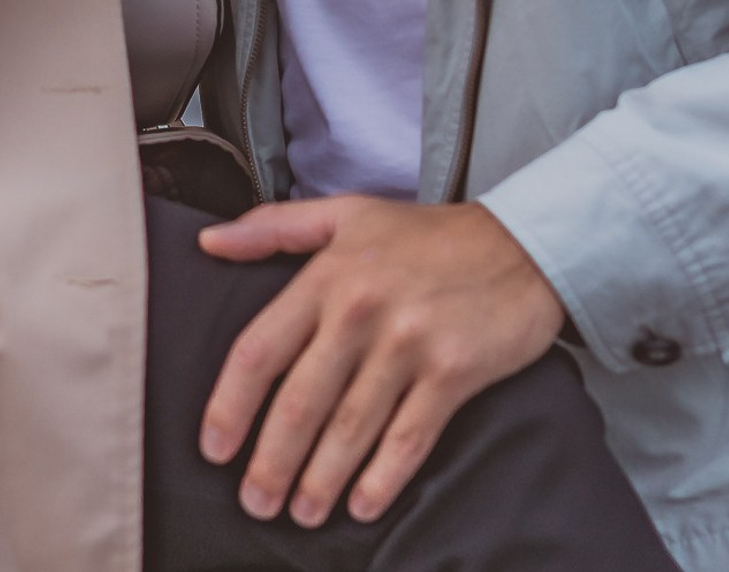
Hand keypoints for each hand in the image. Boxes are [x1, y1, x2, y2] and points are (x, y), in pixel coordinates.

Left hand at [196, 198, 565, 528]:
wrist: (519, 244)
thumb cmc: (425, 235)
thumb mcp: (346, 214)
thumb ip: (273, 227)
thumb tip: (209, 241)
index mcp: (328, 275)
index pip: (261, 348)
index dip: (230, 404)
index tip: (214, 447)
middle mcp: (361, 311)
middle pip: (300, 402)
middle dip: (271, 463)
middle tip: (255, 503)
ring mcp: (408, 345)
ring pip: (350, 429)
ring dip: (320, 481)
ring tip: (301, 514)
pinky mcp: (453, 374)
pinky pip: (408, 439)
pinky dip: (382, 479)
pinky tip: (362, 506)